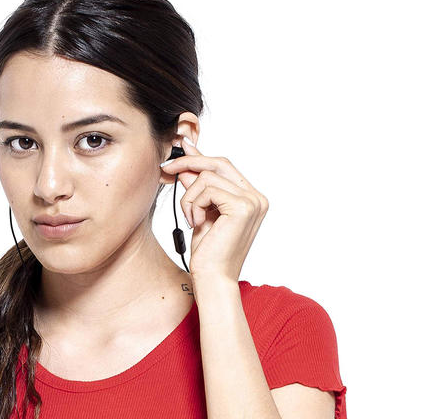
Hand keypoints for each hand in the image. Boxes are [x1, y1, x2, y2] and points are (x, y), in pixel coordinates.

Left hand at [160, 136, 268, 281]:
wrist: (213, 278)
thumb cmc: (208, 252)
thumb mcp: (200, 212)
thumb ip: (198, 189)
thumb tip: (187, 167)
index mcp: (251, 198)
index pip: (224, 166)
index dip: (201, 155)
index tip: (182, 145)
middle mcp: (256, 197)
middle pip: (218, 163)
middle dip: (189, 163)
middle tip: (166, 168)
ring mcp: (252, 201)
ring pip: (207, 176)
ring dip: (189, 196)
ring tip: (192, 218)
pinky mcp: (242, 207)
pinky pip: (206, 189)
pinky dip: (193, 204)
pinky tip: (197, 223)